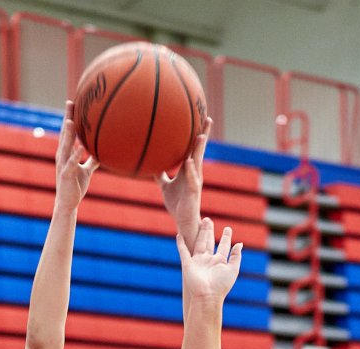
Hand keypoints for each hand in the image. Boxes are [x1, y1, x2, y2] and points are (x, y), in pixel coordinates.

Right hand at [54, 100, 98, 212]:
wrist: (68, 203)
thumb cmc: (76, 186)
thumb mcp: (86, 171)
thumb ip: (92, 161)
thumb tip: (100, 153)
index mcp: (66, 153)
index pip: (68, 133)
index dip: (70, 118)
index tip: (73, 104)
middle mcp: (62, 156)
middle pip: (64, 134)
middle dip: (67, 119)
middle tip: (70, 104)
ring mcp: (63, 165)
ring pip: (65, 146)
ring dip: (68, 134)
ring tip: (70, 121)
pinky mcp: (66, 175)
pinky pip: (71, 163)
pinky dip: (75, 155)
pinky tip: (79, 147)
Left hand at [157, 118, 210, 250]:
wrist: (182, 220)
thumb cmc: (176, 203)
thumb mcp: (165, 186)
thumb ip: (160, 174)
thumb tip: (152, 164)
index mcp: (188, 169)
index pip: (193, 148)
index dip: (197, 134)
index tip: (200, 118)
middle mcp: (194, 172)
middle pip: (199, 150)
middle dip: (204, 135)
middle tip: (208, 118)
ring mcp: (195, 181)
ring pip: (198, 162)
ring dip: (199, 150)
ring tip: (201, 136)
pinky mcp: (193, 192)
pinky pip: (192, 179)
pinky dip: (190, 170)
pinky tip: (188, 162)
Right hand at [176, 219, 241, 303]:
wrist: (207, 296)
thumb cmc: (221, 285)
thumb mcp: (233, 269)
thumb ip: (236, 256)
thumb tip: (239, 244)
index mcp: (219, 262)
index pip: (223, 246)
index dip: (226, 237)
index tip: (228, 229)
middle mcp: (208, 260)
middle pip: (209, 242)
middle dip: (209, 231)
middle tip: (209, 220)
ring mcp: (197, 262)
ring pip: (198, 243)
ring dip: (200, 232)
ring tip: (202, 221)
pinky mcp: (187, 264)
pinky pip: (183, 251)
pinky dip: (180, 244)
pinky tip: (179, 235)